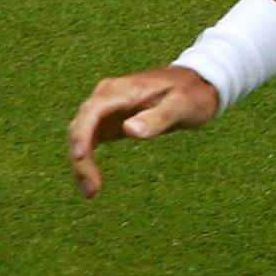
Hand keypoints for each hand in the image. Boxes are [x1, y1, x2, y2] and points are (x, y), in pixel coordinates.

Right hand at [65, 66, 219, 197]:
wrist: (196, 84)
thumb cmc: (191, 94)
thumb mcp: (182, 105)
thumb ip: (158, 117)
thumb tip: (129, 130)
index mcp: (122, 90)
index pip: (92, 111)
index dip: (81, 135)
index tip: (80, 158)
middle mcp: (107, 96)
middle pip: (81, 126)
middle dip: (80, 158)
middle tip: (91, 190)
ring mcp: (105, 107)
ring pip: (81, 135)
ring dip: (80, 163)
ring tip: (90, 191)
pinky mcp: (108, 120)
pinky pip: (89, 139)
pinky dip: (86, 159)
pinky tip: (90, 180)